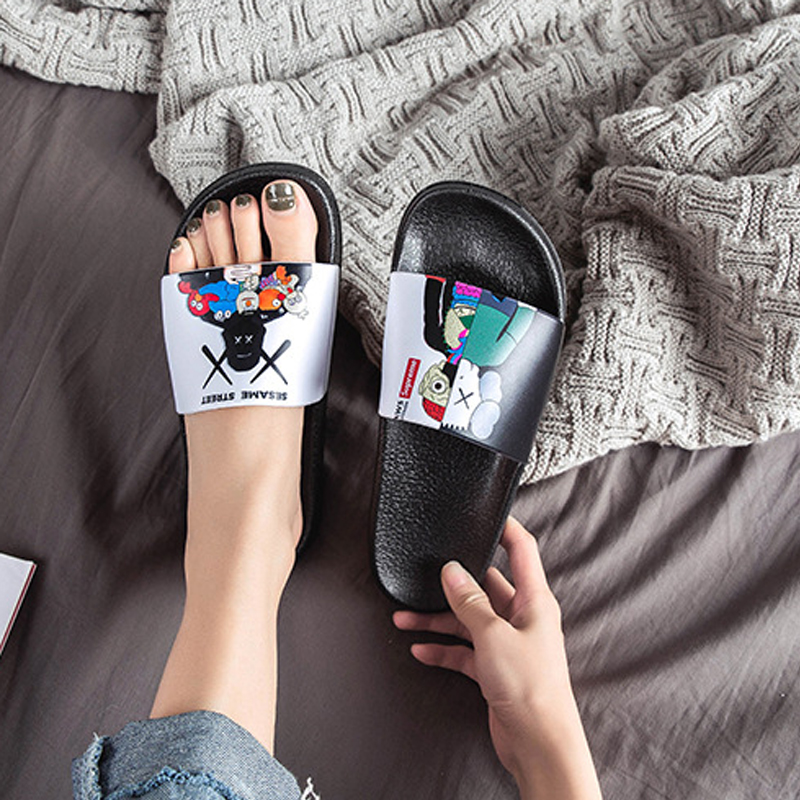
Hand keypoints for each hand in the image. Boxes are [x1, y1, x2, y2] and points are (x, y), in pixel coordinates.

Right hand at [393, 517, 601, 799]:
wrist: (539, 743)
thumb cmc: (532, 688)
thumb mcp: (494, 635)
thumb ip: (470, 601)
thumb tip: (452, 571)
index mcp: (534, 600)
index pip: (521, 550)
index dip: (505, 527)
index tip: (487, 511)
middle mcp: (522, 617)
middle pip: (484, 587)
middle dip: (453, 583)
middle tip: (425, 575)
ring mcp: (507, 643)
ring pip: (467, 620)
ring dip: (438, 619)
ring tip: (405, 618)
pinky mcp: (495, 669)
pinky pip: (463, 651)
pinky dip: (442, 649)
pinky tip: (421, 650)